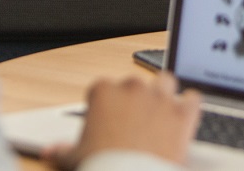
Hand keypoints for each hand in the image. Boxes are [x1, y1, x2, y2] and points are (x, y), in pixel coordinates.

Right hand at [43, 73, 201, 169]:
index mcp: (104, 92)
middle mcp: (133, 88)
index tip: (105, 119)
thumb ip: (62, 151)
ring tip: (159, 113)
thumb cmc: (102, 166)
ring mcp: (160, 98)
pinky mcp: (183, 113)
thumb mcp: (75, 159)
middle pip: (135, 83)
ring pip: (166, 81)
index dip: (104, 104)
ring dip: (163, 93)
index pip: (103, 88)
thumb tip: (49, 152)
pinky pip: (193, 98)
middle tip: (132, 123)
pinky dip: (189, 106)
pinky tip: (184, 117)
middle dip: (134, 99)